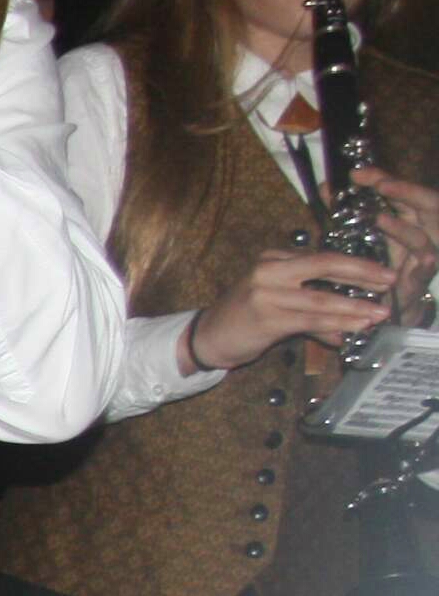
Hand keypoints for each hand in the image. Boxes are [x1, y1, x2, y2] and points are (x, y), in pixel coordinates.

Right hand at [187, 245, 408, 372]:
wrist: (205, 338)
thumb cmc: (243, 320)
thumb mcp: (278, 304)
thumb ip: (311, 311)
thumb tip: (345, 326)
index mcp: (273, 259)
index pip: (322, 257)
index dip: (356, 264)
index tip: (382, 272)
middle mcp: (269, 270)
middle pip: (325, 264)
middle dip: (362, 274)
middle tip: (389, 281)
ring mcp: (265, 293)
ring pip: (321, 297)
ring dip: (354, 307)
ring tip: (378, 313)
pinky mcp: (265, 317)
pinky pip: (309, 320)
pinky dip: (335, 324)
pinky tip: (353, 329)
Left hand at [359, 165, 438, 320]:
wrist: (387, 303)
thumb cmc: (376, 262)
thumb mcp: (360, 232)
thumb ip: (345, 210)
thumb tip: (325, 186)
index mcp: (407, 215)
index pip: (398, 190)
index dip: (381, 178)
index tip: (357, 173)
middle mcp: (421, 230)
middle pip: (424, 204)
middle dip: (406, 192)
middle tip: (383, 184)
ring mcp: (424, 252)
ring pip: (422, 236)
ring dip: (403, 228)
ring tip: (382, 220)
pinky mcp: (422, 276)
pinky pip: (428, 266)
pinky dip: (425, 261)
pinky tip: (424, 258)